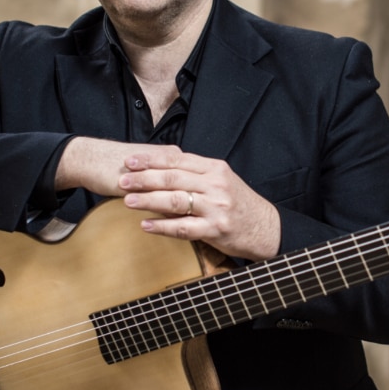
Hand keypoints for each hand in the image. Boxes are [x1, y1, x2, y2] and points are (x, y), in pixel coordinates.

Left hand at [118, 146, 280, 261]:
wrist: (266, 228)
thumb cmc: (239, 204)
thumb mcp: (222, 181)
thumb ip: (196, 174)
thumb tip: (162, 169)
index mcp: (215, 169)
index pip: (178, 160)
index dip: (152, 160)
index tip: (131, 161)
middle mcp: (215, 185)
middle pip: (173, 178)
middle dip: (144, 179)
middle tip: (122, 180)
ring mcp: (216, 208)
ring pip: (175, 201)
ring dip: (148, 200)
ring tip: (128, 201)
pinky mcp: (215, 230)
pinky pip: (183, 228)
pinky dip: (162, 226)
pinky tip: (146, 225)